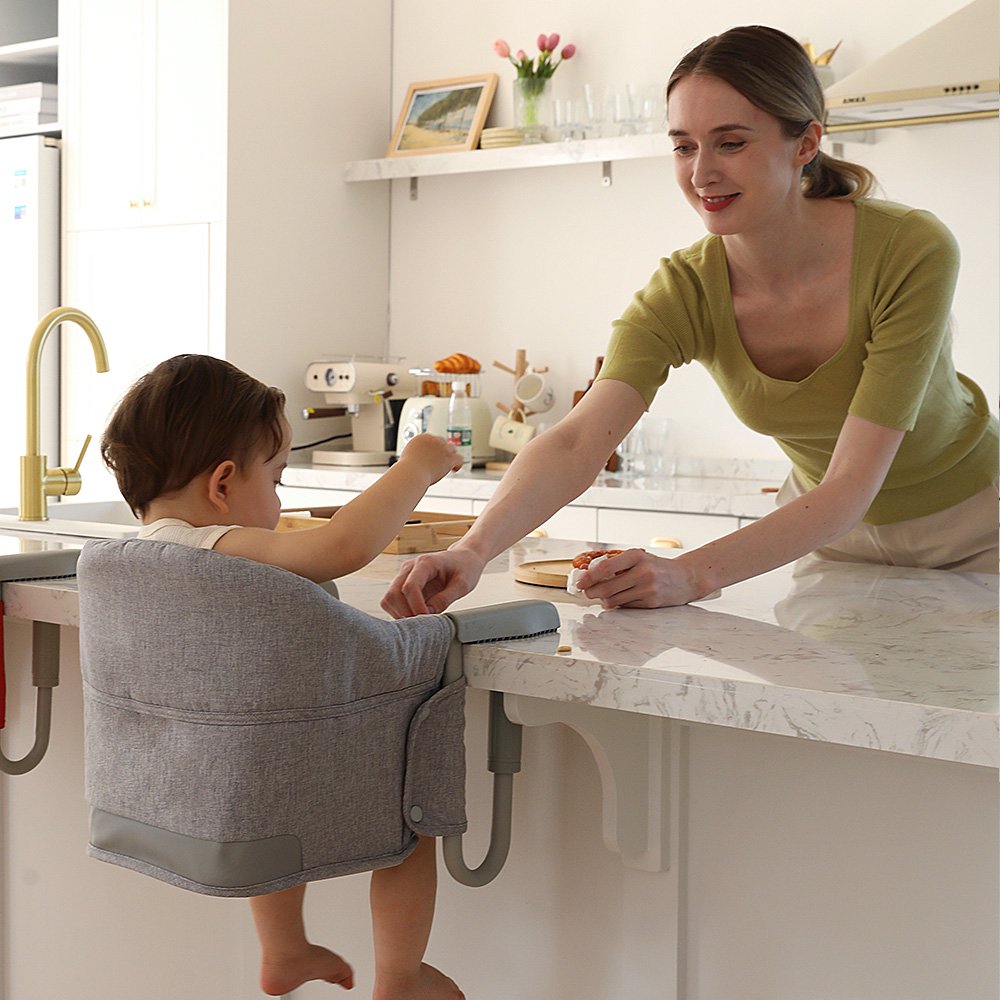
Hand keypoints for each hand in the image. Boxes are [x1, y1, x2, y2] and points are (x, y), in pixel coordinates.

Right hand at [381, 547, 485, 616]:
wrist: (464, 558)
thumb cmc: (465, 568)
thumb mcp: (463, 584)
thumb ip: (445, 599)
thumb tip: (428, 615)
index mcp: (426, 563)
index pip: (410, 587)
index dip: (416, 607)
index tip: (427, 619)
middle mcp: (410, 567)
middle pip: (394, 594)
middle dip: (405, 613)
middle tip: (423, 624)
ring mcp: (404, 575)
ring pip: (389, 599)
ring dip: (401, 613)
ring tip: (420, 621)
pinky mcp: (403, 584)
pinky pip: (392, 601)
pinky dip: (400, 612)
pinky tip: (416, 615)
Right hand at [399, 433, 461, 480]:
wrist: (411, 472)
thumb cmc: (407, 469)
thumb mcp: (407, 457)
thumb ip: (413, 455)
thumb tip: (415, 460)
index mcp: (422, 438)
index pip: (431, 439)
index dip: (433, 447)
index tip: (432, 454)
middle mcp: (433, 440)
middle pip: (442, 442)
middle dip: (441, 450)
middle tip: (440, 459)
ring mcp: (442, 448)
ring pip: (452, 449)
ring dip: (450, 455)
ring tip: (449, 463)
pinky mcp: (449, 458)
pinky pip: (459, 459)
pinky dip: (458, 463)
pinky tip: (455, 469)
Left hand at [576, 547, 699, 607]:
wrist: (686, 578)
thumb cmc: (657, 567)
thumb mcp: (639, 558)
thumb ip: (617, 564)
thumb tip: (591, 573)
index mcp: (637, 556)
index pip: (606, 567)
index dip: (589, 577)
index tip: (580, 582)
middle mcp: (643, 572)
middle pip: (607, 587)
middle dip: (592, 592)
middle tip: (587, 592)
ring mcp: (648, 589)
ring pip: (614, 600)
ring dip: (604, 600)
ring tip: (604, 595)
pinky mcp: (651, 603)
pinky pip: (625, 606)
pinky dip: (618, 604)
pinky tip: (620, 599)